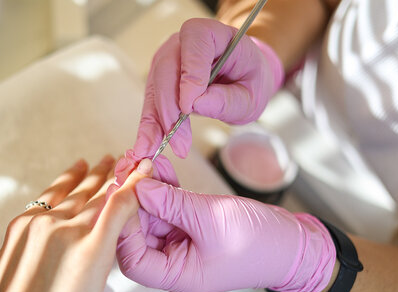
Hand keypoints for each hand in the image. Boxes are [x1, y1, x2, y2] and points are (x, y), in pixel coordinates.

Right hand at [0, 156, 151, 291]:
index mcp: (22, 226)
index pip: (52, 193)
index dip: (70, 178)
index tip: (81, 167)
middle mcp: (46, 223)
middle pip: (79, 191)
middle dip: (99, 174)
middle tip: (112, 159)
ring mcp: (69, 232)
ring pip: (101, 195)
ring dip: (120, 177)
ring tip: (133, 164)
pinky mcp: (94, 247)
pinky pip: (119, 208)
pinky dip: (133, 190)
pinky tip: (144, 177)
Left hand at [116, 177, 335, 291]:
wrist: (291, 243)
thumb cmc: (259, 244)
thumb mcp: (210, 219)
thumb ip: (172, 204)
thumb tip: (139, 188)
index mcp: (176, 275)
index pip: (133, 259)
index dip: (124, 227)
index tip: (123, 195)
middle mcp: (174, 262)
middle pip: (139, 234)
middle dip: (133, 201)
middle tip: (130, 171)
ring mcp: (182, 243)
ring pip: (153, 216)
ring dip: (148, 190)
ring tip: (145, 163)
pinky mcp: (191, 226)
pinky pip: (170, 207)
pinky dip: (165, 188)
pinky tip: (162, 167)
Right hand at [134, 18, 283, 158]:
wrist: (241, 79)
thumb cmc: (248, 80)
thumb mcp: (251, 94)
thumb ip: (228, 99)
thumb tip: (196, 105)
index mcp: (211, 34)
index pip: (194, 43)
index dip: (189, 75)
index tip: (189, 107)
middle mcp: (182, 44)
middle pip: (166, 71)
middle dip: (169, 110)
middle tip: (179, 142)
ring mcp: (166, 61)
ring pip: (154, 90)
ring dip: (156, 123)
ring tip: (157, 150)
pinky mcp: (158, 81)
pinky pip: (151, 104)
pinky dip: (149, 127)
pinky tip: (146, 147)